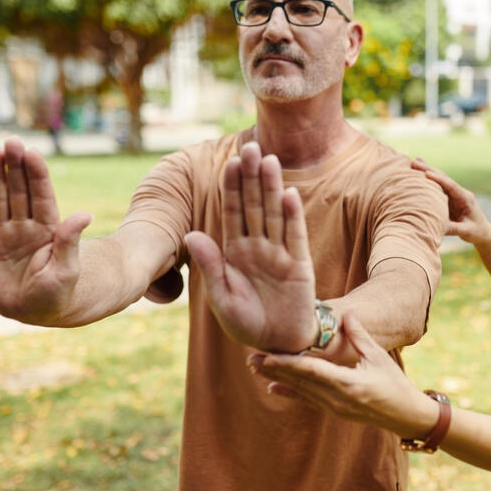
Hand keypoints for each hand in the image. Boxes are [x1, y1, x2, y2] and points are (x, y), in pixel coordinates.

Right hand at [0, 137, 91, 323]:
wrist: (35, 312)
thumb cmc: (57, 292)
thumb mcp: (67, 269)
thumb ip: (70, 242)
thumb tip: (84, 214)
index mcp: (48, 229)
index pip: (42, 196)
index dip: (37, 174)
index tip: (32, 153)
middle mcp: (26, 226)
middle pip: (20, 191)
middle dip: (16, 167)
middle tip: (11, 141)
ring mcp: (5, 235)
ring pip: (0, 200)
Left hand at [184, 142, 316, 352]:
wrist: (276, 345)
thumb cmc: (246, 323)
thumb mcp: (220, 296)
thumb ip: (209, 265)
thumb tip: (190, 233)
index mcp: (234, 252)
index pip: (233, 212)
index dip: (231, 188)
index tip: (229, 162)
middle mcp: (257, 246)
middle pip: (255, 205)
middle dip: (252, 177)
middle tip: (250, 146)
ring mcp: (280, 254)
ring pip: (275, 214)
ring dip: (272, 188)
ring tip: (269, 160)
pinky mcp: (300, 266)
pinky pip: (296, 237)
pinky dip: (293, 216)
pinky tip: (290, 194)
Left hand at [249, 312, 436, 438]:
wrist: (405, 415)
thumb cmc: (395, 383)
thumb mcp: (379, 357)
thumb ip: (359, 336)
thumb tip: (347, 313)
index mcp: (348, 384)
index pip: (311, 371)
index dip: (288, 363)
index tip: (268, 355)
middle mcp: (337, 398)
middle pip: (299, 381)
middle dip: (275, 369)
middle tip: (251, 357)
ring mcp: (334, 407)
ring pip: (300, 390)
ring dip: (277, 378)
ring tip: (256, 367)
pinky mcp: (333, 411)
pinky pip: (307, 400)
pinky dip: (289, 392)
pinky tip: (273, 387)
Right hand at [411, 158, 490, 244]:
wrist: (482, 231)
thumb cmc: (476, 231)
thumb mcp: (467, 231)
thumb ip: (454, 228)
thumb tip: (438, 226)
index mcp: (466, 198)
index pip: (451, 186)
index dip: (439, 180)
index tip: (426, 174)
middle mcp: (460, 193)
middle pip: (444, 178)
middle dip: (429, 170)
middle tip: (414, 163)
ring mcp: (454, 194)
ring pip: (440, 180)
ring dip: (427, 171)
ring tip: (413, 162)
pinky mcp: (448, 198)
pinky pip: (437, 187)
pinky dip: (428, 180)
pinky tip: (419, 172)